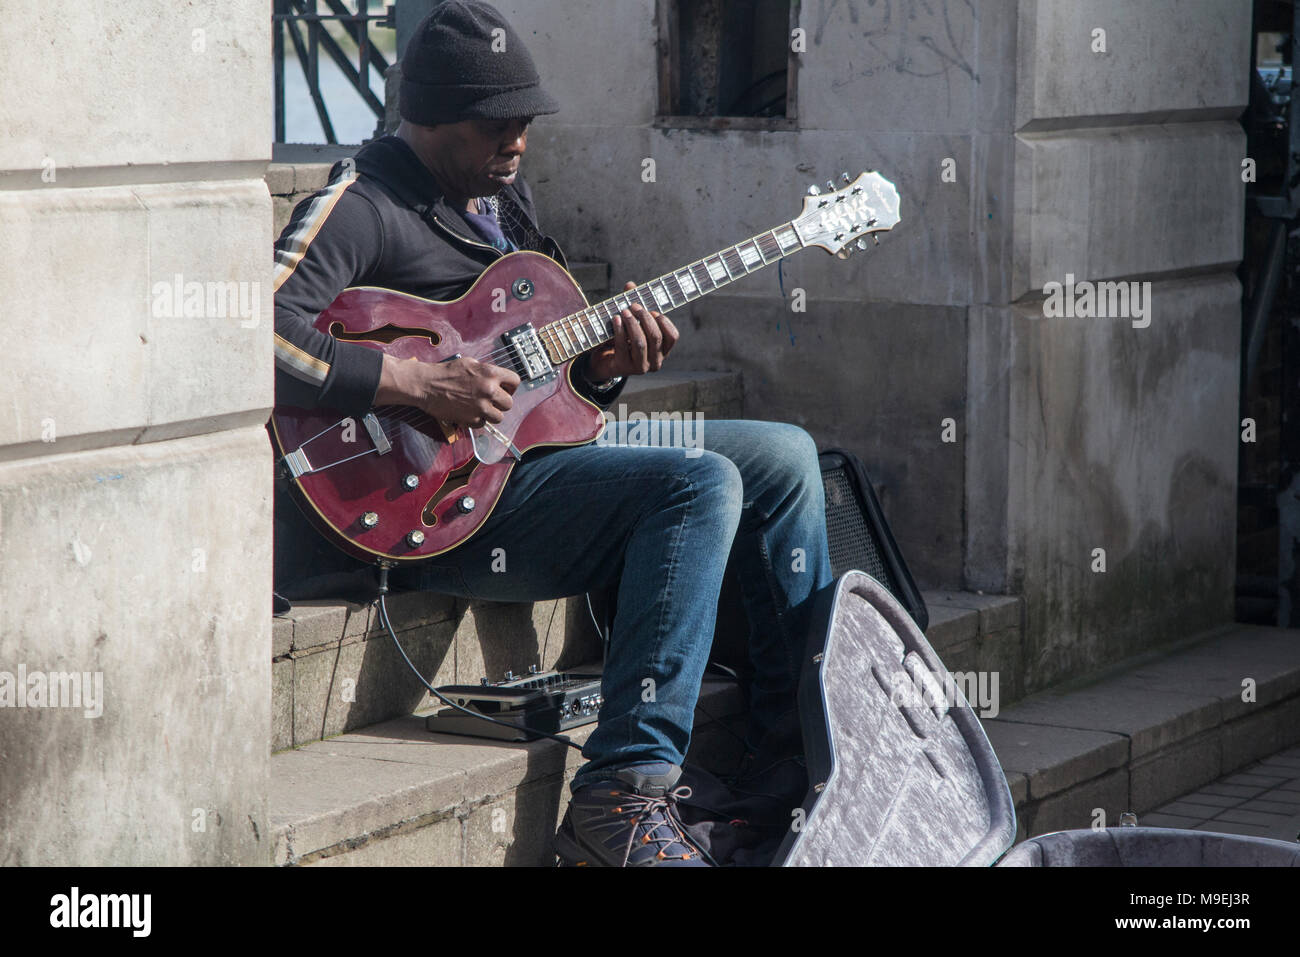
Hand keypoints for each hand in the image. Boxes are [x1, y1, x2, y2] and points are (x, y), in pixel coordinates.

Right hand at [374, 353, 519, 428]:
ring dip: (492, 414)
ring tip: (481, 408)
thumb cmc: (446, 372)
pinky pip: (483, 424)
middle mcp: (489, 390)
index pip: (515, 381)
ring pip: (499, 417)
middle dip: (501, 402)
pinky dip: (478, 420)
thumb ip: (487, 371)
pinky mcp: (471, 419)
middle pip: (509, 403)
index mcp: (490, 373)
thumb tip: (499, 379)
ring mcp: (480, 406)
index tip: (505, 389)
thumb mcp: (470, 363)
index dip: (511, 386)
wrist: (427, 384)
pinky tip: (470, 412)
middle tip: (491, 400)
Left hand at [585, 281, 678, 379]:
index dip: (664, 322)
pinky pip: (623, 347)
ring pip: (640, 342)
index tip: (653, 310)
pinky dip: (619, 331)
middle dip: (645, 318)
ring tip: (624, 311)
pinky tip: (615, 320)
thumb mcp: (631, 322)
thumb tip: (630, 285)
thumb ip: (633, 304)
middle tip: (634, 305)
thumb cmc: (623, 339)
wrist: (605, 361)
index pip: (673, 336)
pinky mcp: (624, 368)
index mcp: (663, 351)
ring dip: (632, 323)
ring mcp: (640, 367)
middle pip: (655, 337)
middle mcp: (655, 362)